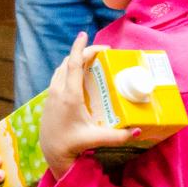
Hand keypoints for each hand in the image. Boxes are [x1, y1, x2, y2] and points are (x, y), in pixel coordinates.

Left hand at [39, 33, 139, 178]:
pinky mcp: (49, 97)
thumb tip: (138, 131)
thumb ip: (118, 136)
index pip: (74, 64)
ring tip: (92, 60)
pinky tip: (78, 74)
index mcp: (70, 95)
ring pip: (62, 68)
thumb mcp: (96, 138)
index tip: (83, 34)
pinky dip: (68, 69)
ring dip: (75, 60)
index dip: (79, 48)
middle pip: (69, 62)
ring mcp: (51, 93)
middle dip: (84, 52)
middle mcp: (58, 90)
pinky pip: (59, 75)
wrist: (51, 152)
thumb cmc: (72, 144)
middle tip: (102, 52)